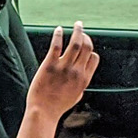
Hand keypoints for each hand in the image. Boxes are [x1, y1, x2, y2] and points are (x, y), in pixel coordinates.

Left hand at [11, 23, 98, 137]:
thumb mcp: (75, 97)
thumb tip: (81, 83)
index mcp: (84, 79)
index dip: (90, 50)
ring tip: (77, 25)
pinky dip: (59, 35)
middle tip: (81, 30)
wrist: (43, 112)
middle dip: (86, 36)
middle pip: (87, 47)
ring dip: (78, 31)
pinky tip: (58, 29)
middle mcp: (77, 71)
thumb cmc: (57, 107)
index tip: (84, 46)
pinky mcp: (49, 65)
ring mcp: (64, 67)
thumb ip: (80, 86)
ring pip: (76, 43)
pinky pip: (56, 46)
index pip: (94, 57)